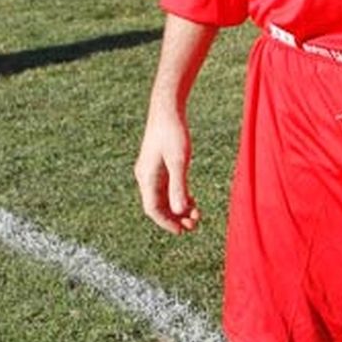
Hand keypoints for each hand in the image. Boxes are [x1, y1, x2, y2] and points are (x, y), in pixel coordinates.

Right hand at [133, 102, 200, 234]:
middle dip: (175, 218)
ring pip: (163, 197)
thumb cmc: (173, 133)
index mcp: (147, 177)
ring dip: (178, 208)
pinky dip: (178, 196)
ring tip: (196, 216)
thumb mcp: (179, 161)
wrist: (167, 110)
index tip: (182, 231)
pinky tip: (192, 201)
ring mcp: (151, 171)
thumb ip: (179, 186)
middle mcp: (146, 176)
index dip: (167, 223)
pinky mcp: (158, 165)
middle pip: (158, 206)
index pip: (153, 209)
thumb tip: (178, 212)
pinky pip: (166, 188)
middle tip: (194, 226)